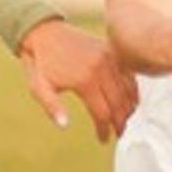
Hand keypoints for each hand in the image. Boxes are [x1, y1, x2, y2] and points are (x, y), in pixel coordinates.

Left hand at [17, 21, 138, 141]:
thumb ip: (52, 107)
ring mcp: (108, 57)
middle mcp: (100, 68)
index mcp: (84, 80)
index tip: (102, 139)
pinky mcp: (111, 50)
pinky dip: (132, 88)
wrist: (44, 31)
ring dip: (129, 107)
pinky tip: (130, 99)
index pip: (102, 113)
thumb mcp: (39, 87)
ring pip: (127, 89)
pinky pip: (128, 73)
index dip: (104, 130)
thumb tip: (64, 125)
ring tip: (125, 120)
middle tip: (119, 134)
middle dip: (120, 122)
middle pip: (119, 104)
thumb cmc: (40, 62)